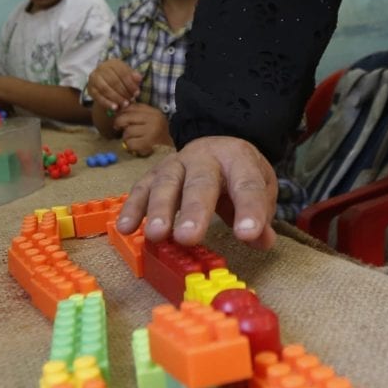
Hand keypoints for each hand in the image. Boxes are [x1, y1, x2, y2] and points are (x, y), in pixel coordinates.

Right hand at [86, 58, 143, 112]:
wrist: (107, 84)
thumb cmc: (120, 79)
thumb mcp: (128, 76)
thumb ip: (134, 77)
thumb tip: (139, 78)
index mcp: (113, 63)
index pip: (122, 73)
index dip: (130, 84)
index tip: (137, 93)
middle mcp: (101, 68)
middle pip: (114, 81)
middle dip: (124, 92)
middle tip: (131, 101)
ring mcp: (94, 78)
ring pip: (105, 89)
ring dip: (116, 98)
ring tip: (125, 105)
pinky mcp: (90, 88)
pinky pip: (98, 97)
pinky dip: (107, 103)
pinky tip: (115, 108)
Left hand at [116, 103, 171, 155]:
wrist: (170, 149)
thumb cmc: (157, 134)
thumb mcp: (151, 119)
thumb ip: (138, 113)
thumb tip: (118, 110)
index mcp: (153, 112)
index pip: (131, 107)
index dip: (122, 112)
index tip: (119, 117)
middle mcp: (153, 120)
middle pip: (126, 118)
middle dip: (119, 123)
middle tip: (118, 127)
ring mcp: (151, 132)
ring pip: (127, 132)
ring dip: (126, 137)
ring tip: (131, 139)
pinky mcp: (148, 144)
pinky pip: (130, 143)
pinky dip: (129, 146)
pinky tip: (134, 146)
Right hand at [117, 135, 275, 249]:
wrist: (217, 146)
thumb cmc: (239, 174)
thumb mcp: (260, 188)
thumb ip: (261, 214)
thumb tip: (261, 240)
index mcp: (239, 158)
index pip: (247, 184)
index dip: (249, 209)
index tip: (248, 234)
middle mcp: (206, 157)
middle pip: (201, 182)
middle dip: (194, 210)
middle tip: (189, 237)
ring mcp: (177, 163)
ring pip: (167, 183)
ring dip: (160, 209)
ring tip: (157, 236)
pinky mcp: (156, 172)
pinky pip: (142, 187)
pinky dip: (133, 207)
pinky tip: (126, 228)